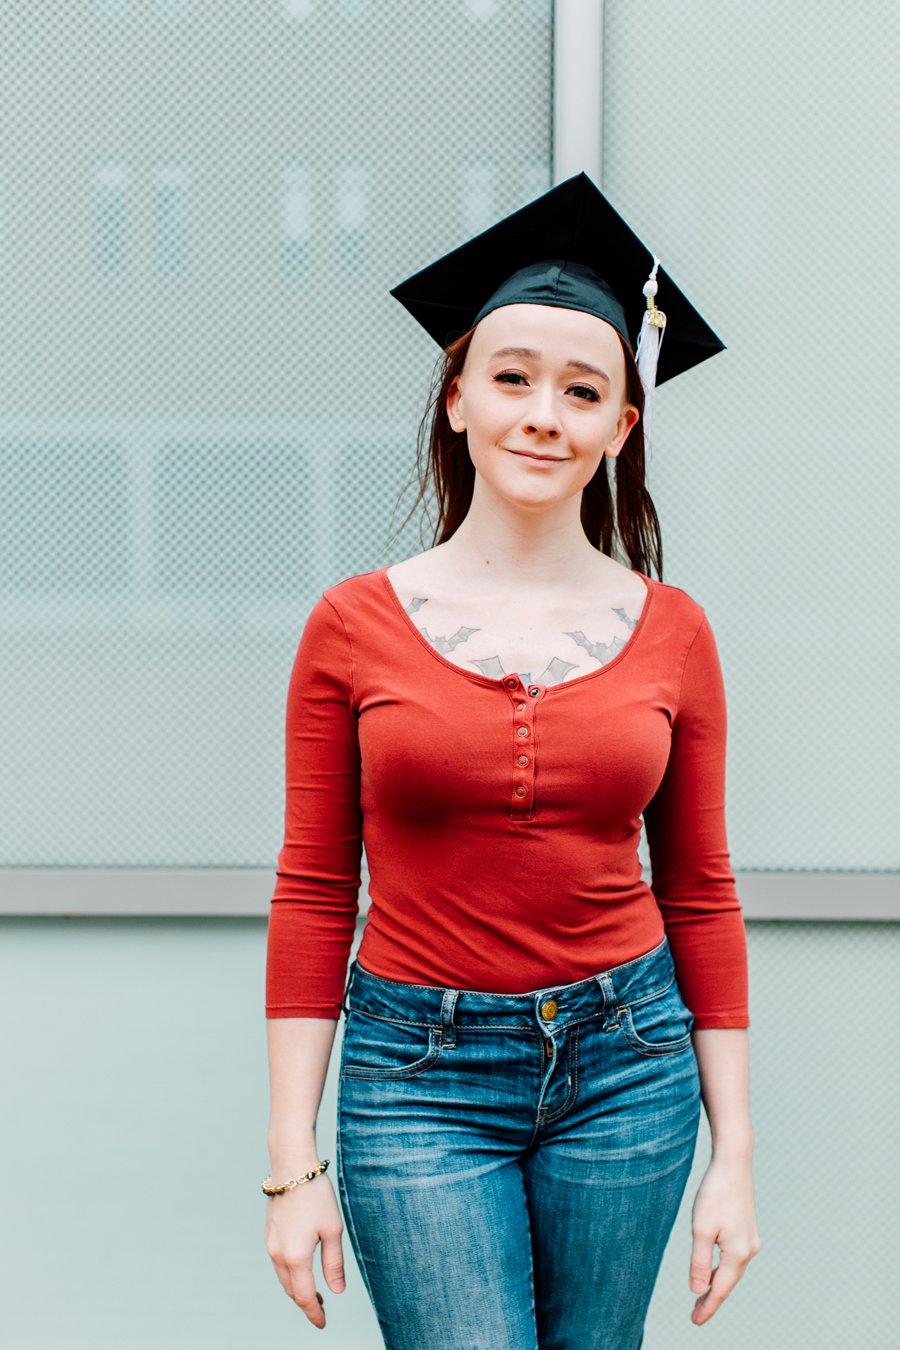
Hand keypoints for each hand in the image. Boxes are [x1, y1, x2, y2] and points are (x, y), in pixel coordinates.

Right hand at [265, 1171, 345, 1329]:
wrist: (291, 1166)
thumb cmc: (316, 1195)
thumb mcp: (333, 1229)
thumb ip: (333, 1263)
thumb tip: (336, 1290)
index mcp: (296, 1257)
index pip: (304, 1296)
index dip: (313, 1312)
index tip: (322, 1323)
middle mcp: (278, 1255)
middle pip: (291, 1290)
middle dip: (305, 1302)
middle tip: (321, 1308)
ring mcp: (271, 1244)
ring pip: (283, 1277)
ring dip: (297, 1288)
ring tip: (314, 1292)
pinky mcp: (269, 1234)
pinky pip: (278, 1263)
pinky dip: (289, 1273)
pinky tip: (301, 1269)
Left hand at [688, 1154, 761, 1324]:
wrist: (733, 1163)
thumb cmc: (715, 1194)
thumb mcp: (701, 1229)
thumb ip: (700, 1262)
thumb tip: (698, 1290)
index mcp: (738, 1253)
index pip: (720, 1289)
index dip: (707, 1307)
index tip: (695, 1322)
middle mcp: (749, 1250)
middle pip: (728, 1282)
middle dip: (712, 1298)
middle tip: (695, 1315)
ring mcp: (750, 1239)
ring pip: (732, 1270)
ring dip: (717, 1283)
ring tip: (702, 1297)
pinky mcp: (747, 1229)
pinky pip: (734, 1257)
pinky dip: (723, 1268)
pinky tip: (714, 1270)